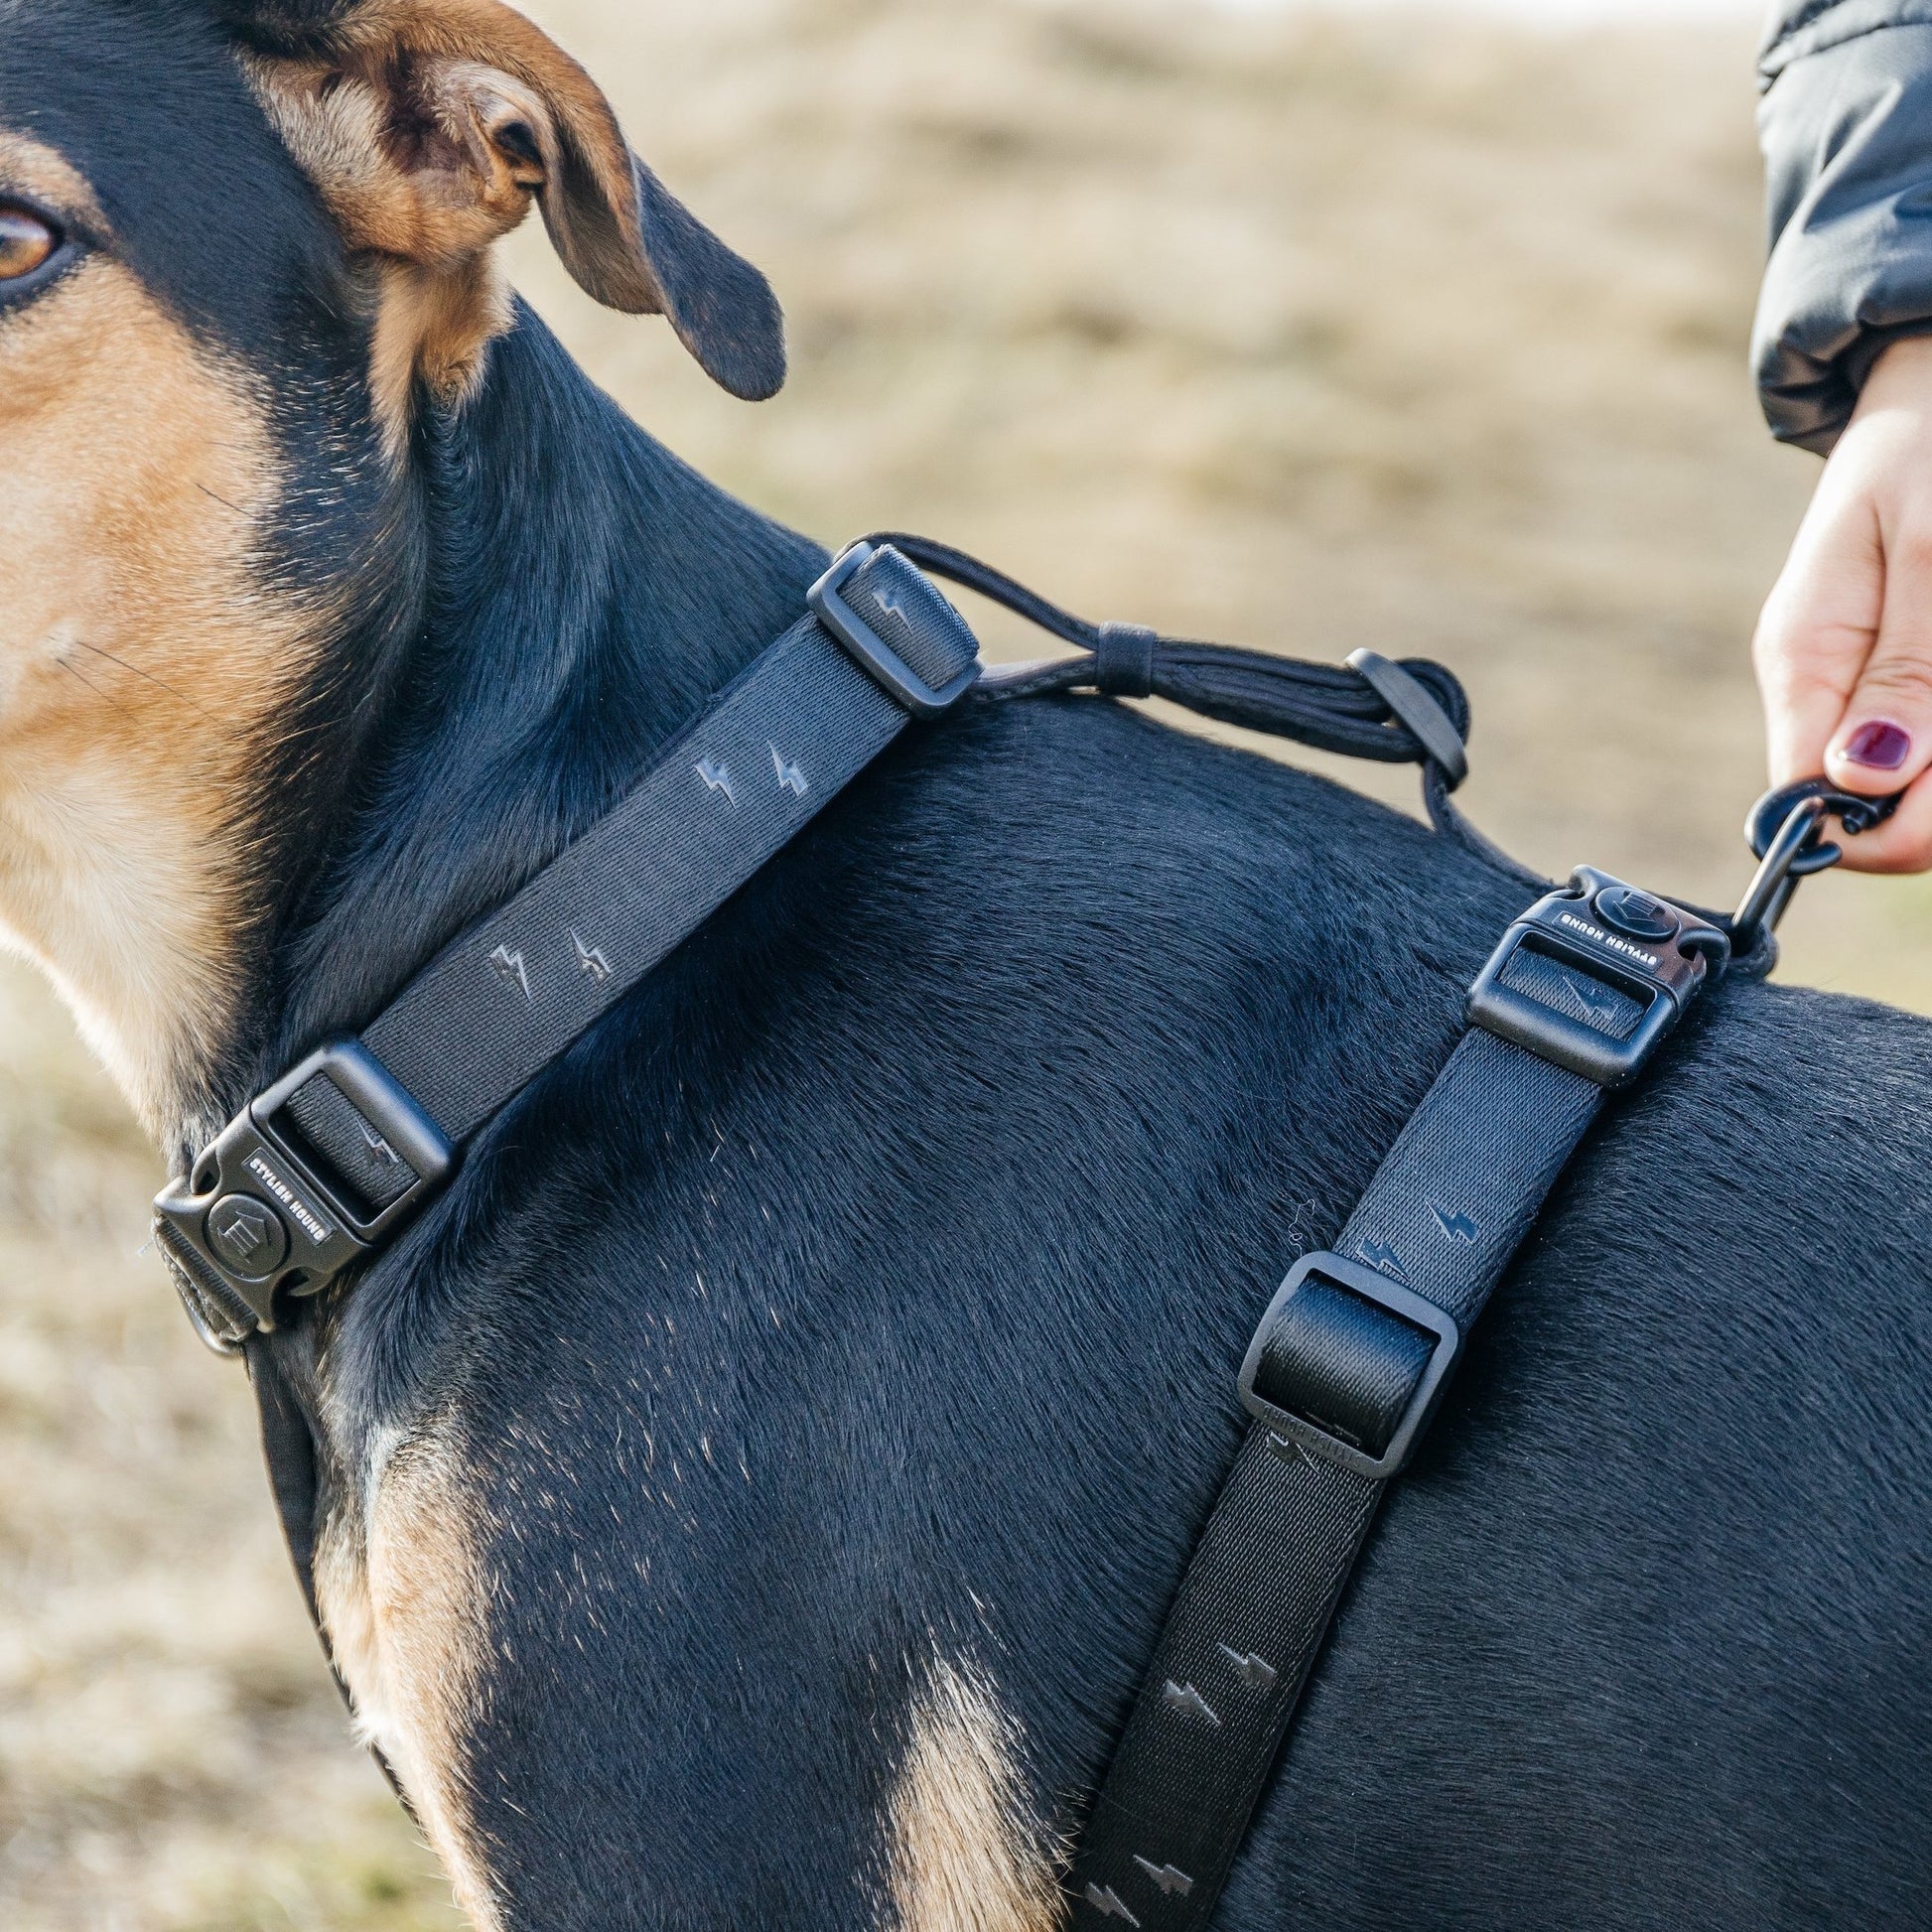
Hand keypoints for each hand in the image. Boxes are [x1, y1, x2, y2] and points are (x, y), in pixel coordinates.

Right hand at [1754, 334, 1931, 871]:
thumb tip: (1860, 779)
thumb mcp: (1925, 548)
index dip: (1876, 825)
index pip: (1809, 791)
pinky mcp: (1914, 669)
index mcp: (1802, 655)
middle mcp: (1831, 683)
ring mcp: (1876, 677)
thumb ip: (1903, 668)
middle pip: (1873, 801)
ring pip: (1917, 777)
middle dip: (1930, 800)